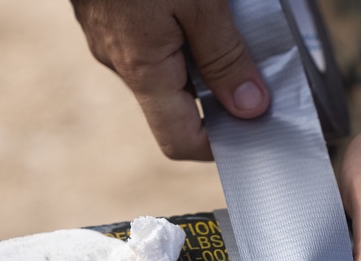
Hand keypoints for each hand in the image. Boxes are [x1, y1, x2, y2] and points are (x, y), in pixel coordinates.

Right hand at [72, 0, 268, 159]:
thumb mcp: (202, 1)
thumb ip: (226, 56)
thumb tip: (250, 108)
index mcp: (142, 70)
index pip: (179, 141)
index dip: (218, 146)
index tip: (254, 127)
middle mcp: (119, 62)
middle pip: (174, 104)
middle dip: (216, 94)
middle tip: (257, 71)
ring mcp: (107, 37)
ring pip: (161, 67)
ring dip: (198, 57)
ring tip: (229, 26)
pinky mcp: (104, 13)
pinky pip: (147, 38)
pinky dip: (178, 31)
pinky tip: (195, 4)